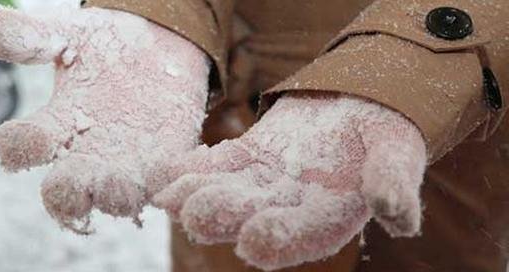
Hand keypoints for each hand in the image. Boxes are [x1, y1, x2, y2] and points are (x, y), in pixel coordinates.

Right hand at [0, 3, 209, 232]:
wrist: (158, 50)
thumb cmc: (103, 46)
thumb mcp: (67, 34)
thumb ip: (27, 35)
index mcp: (53, 127)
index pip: (21, 148)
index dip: (17, 148)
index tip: (25, 138)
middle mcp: (84, 157)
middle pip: (64, 193)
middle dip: (66, 192)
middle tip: (74, 181)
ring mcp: (125, 167)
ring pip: (115, 199)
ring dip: (116, 196)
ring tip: (122, 183)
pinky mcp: (164, 166)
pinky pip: (164, 187)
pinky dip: (166, 187)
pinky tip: (170, 174)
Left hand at [148, 94, 426, 269]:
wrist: (357, 107)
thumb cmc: (383, 135)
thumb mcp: (399, 151)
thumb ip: (394, 182)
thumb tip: (398, 215)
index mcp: (329, 215)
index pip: (303, 233)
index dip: (280, 238)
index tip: (253, 242)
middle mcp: (288, 208)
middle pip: (254, 215)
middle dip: (225, 216)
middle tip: (195, 216)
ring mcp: (261, 184)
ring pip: (226, 193)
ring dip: (196, 195)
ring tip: (168, 196)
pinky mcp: (243, 159)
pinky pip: (214, 165)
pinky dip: (189, 168)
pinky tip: (160, 171)